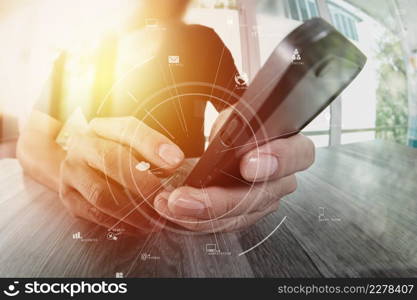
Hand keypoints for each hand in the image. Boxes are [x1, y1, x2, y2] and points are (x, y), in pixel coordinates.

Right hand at [59, 116, 184, 234]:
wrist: (79, 165)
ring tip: (156, 218)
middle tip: (165, 198)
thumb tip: (174, 162)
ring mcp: (72, 172)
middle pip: (112, 161)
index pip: (128, 129)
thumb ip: (152, 151)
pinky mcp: (69, 198)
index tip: (176, 160)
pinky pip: (95, 214)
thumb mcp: (131, 144)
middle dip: (144, 183)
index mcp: (103, 128)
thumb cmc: (113, 154)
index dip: (153, 145)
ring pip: (102, 193)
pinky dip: (121, 223)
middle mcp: (83, 146)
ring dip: (133, 210)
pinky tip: (139, 226)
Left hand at [154, 109, 313, 231]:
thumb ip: (234, 125)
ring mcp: (265, 200)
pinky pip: (225, 224)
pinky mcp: (246, 215)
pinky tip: (178, 210)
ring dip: (201, 214)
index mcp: (290, 146)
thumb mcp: (234, 117)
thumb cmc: (236, 130)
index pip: (298, 154)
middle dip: (221, 201)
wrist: (228, 149)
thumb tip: (223, 142)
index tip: (247, 164)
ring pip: (240, 216)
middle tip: (187, 198)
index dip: (276, 159)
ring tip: (172, 204)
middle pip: (262, 196)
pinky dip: (198, 219)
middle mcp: (283, 178)